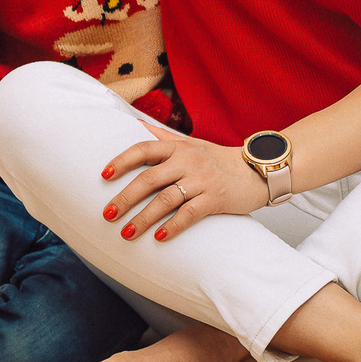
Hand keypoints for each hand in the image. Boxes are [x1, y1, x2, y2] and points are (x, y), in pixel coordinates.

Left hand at [102, 132, 269, 242]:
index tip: (103, 176)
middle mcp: (188, 161)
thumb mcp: (191, 143)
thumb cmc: (218, 159)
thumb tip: (134, 123)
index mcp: (179, 147)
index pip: (144, 149)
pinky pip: (190, 214)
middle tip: (107, 215)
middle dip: (125, 198)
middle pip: (150, 178)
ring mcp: (202, 180)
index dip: (122, 161)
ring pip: (166, 199)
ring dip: (144, 218)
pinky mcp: (216, 198)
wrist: (257, 170)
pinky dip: (173, 226)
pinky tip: (159, 238)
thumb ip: (162, 136)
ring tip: (126, 234)